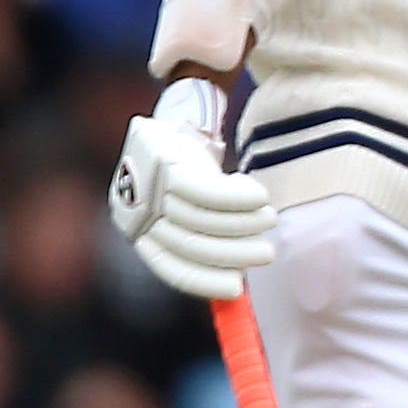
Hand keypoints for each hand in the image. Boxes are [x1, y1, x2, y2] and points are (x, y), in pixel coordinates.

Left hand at [109, 79, 275, 299]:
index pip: (172, 267)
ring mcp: (150, 188)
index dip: (205, 281)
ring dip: (244, 224)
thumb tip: (237, 287)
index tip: (237, 289)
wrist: (174, 119)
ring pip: (203, 219)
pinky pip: (209, 192)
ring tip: (269, 219)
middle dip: (235, 254)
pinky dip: (240, 199)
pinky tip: (260, 196)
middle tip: (267, 253)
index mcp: (141, 231)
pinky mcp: (167, 165)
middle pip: (190, 245)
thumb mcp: (189, 210)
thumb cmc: (189, 171)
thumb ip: (205, 243)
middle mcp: (139, 213)